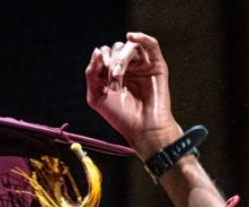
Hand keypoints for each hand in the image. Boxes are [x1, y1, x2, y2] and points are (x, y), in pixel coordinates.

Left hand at [85, 32, 181, 157]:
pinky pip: (150, 44)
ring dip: (120, 60)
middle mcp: (128, 67)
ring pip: (129, 47)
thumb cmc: (121, 117)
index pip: (103, 54)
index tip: (101, 79)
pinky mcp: (156, 65)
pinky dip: (141, 37)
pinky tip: (131, 36)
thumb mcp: (96, 97)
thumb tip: (96, 51)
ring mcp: (142, 65)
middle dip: (110, 65)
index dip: (99, 62)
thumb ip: (91, 74)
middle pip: (115, 48)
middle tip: (113, 85)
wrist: (142, 129)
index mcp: (112, 73)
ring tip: (118, 79)